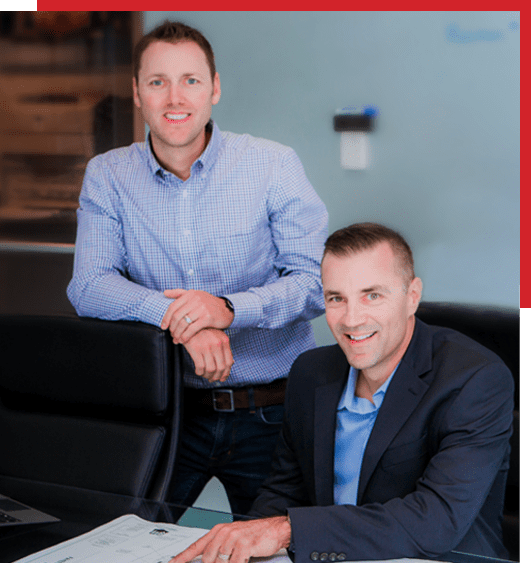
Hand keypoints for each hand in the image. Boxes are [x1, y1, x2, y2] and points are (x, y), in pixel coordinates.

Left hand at [161, 289, 233, 343]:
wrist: (226, 309)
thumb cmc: (208, 304)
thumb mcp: (195, 295)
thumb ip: (179, 293)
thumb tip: (165, 292)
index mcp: (190, 294)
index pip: (173, 307)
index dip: (166, 318)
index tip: (163, 327)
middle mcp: (196, 299)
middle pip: (177, 316)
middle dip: (172, 328)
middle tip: (171, 335)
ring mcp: (202, 308)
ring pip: (183, 323)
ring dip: (178, 334)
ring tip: (176, 339)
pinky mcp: (208, 317)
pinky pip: (192, 329)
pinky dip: (186, 336)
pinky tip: (184, 340)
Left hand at [169, 517, 290, 562]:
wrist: (274, 529)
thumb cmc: (253, 535)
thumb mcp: (232, 539)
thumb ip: (218, 549)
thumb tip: (206, 560)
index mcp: (218, 531)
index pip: (196, 547)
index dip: (182, 557)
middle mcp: (223, 532)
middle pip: (207, 559)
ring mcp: (233, 538)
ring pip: (220, 562)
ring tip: (234, 560)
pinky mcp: (244, 544)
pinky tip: (240, 562)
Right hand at [183, 328, 233, 381]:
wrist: (189, 322)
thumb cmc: (204, 331)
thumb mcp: (217, 337)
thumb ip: (224, 349)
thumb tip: (232, 363)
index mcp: (224, 341)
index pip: (229, 362)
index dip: (226, 373)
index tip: (222, 378)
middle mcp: (217, 344)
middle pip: (220, 368)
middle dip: (216, 377)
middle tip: (212, 379)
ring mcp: (207, 346)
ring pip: (210, 369)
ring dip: (207, 376)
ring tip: (204, 375)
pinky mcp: (196, 349)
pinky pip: (200, 367)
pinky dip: (199, 372)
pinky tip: (198, 371)